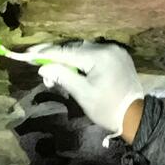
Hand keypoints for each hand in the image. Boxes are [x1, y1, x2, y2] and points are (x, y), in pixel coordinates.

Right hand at [24, 41, 144, 137]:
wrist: (135, 117)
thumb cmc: (107, 109)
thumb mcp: (82, 94)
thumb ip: (62, 76)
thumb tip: (43, 68)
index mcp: (99, 56)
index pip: (67, 52)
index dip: (46, 53)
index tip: (29, 54)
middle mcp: (107, 47)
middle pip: (75, 48)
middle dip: (56, 56)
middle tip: (37, 62)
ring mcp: (115, 50)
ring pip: (84, 50)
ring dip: (68, 58)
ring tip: (53, 69)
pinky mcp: (118, 56)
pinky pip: (94, 53)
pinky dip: (81, 59)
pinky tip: (71, 67)